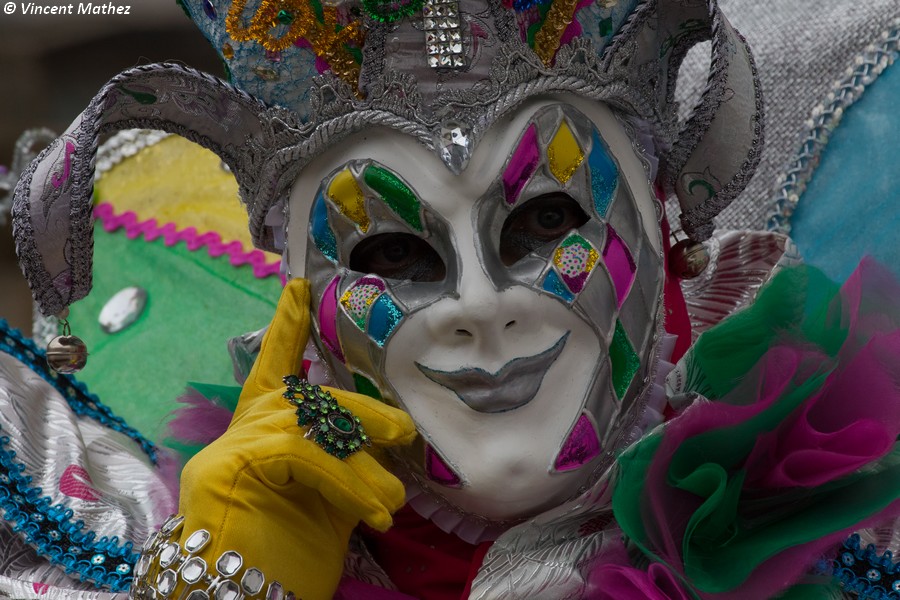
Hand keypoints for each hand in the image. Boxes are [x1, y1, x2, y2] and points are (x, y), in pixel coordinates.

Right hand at [175, 279, 415, 598]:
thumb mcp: (333, 500)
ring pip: (308, 421)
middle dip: (358, 410)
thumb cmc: (289, 554)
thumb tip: (392, 434)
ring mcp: (228, 448)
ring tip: (393, 495)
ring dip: (360, 456)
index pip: (274, 366)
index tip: (300, 286)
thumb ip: (349, 459)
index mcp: (263, 433)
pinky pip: (299, 453)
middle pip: (304, 395)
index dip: (287, 327)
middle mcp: (242, 431)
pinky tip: (372, 514)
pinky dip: (344, 481)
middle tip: (402, 431)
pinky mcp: (226, 467)